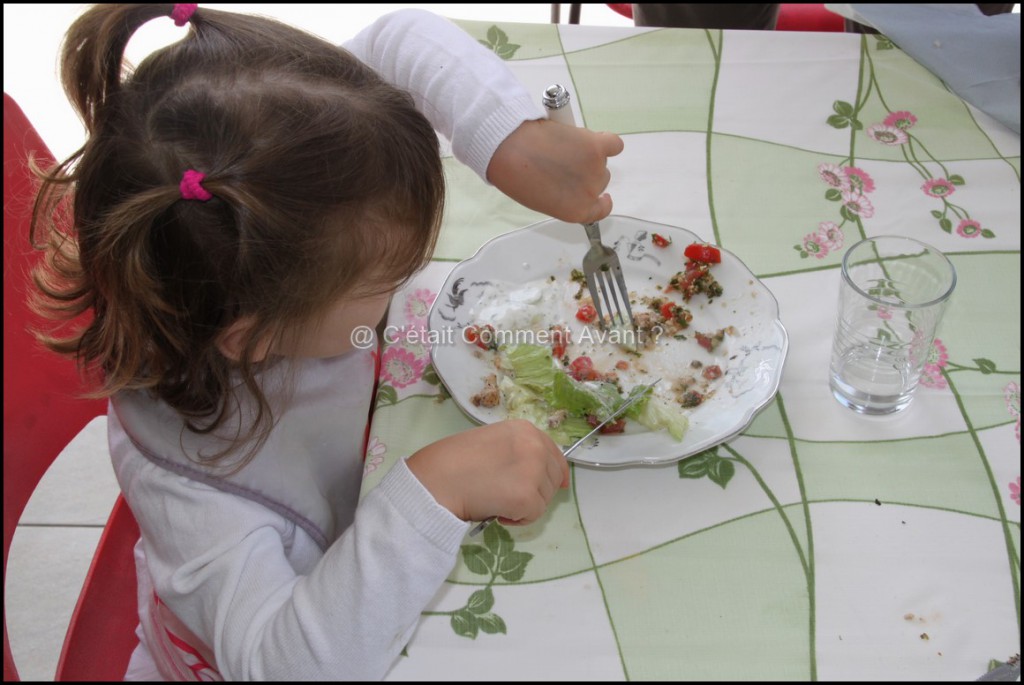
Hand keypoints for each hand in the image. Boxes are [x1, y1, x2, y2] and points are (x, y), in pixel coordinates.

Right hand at [406, 419, 569, 524]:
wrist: (435, 480)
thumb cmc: (452, 461)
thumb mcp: (491, 441)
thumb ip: (516, 451)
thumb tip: (537, 472)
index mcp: (524, 429)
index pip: (553, 452)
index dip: (554, 471)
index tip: (555, 484)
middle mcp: (534, 445)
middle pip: (555, 476)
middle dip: (539, 490)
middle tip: (512, 498)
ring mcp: (533, 470)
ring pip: (545, 497)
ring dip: (527, 505)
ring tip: (499, 502)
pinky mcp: (527, 497)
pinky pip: (534, 515)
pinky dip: (518, 519)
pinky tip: (498, 512)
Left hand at [487, 119, 623, 224]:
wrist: (510, 149)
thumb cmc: (516, 176)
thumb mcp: (541, 201)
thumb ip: (564, 199)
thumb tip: (570, 187)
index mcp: (577, 211)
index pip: (600, 210)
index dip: (601, 202)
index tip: (602, 198)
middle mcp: (590, 193)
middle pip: (600, 182)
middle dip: (585, 174)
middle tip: (566, 165)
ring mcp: (595, 167)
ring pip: (602, 162)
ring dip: (590, 156)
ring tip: (565, 149)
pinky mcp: (596, 145)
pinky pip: (614, 144)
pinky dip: (609, 143)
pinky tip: (599, 141)